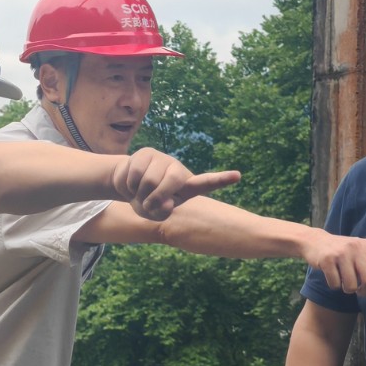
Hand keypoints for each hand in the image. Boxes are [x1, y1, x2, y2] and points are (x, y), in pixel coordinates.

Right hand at [112, 149, 239, 220]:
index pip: (206, 183)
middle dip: (156, 196)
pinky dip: (128, 186)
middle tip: (147, 204)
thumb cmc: (146, 201)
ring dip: (138, 193)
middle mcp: (178, 170)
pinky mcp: (146, 152)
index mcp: (186, 186)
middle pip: (171, 182)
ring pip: (149, 179)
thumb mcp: (155, 213)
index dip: (221, 180)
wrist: (127, 184)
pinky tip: (130, 183)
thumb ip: (162, 213)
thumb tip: (166, 202)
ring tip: (139, 193)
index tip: (238, 176)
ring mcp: (163, 159)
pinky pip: (134, 173)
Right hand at [306, 232, 365, 293]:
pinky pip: (336, 284)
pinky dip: (334, 285)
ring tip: (343, 279)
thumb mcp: (358, 257)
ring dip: (347, 289)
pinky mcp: (327, 260)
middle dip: (363, 291)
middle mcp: (356, 248)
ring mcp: (341, 254)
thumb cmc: (342, 252)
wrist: (315, 241)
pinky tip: (331, 275)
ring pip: (351, 286)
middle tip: (359, 289)